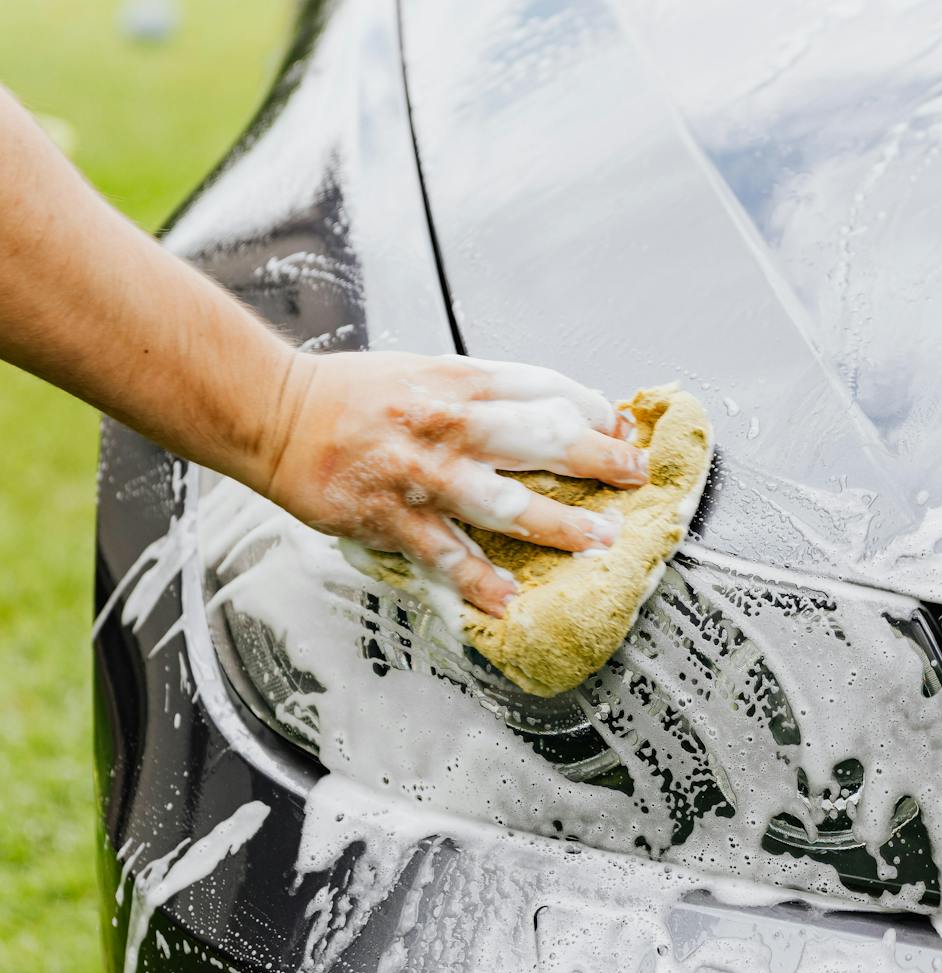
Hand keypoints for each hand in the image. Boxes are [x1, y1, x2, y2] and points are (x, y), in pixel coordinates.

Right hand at [259, 351, 647, 616]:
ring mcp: (419, 472)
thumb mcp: (425, 373)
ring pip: (502, 501)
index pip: (543, 389)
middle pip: (538, 438)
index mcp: (457, 380)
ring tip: (598, 543)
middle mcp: (445, 422)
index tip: (622, 430)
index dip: (591, 410)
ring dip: (556, 525)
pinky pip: (443, 554)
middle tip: (636, 479)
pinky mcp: (389, 516)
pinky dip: (477, 580)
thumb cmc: (352, 395)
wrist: (275, 412)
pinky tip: (508, 599)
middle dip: (595, 460)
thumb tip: (549, 415)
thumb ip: (482, 396)